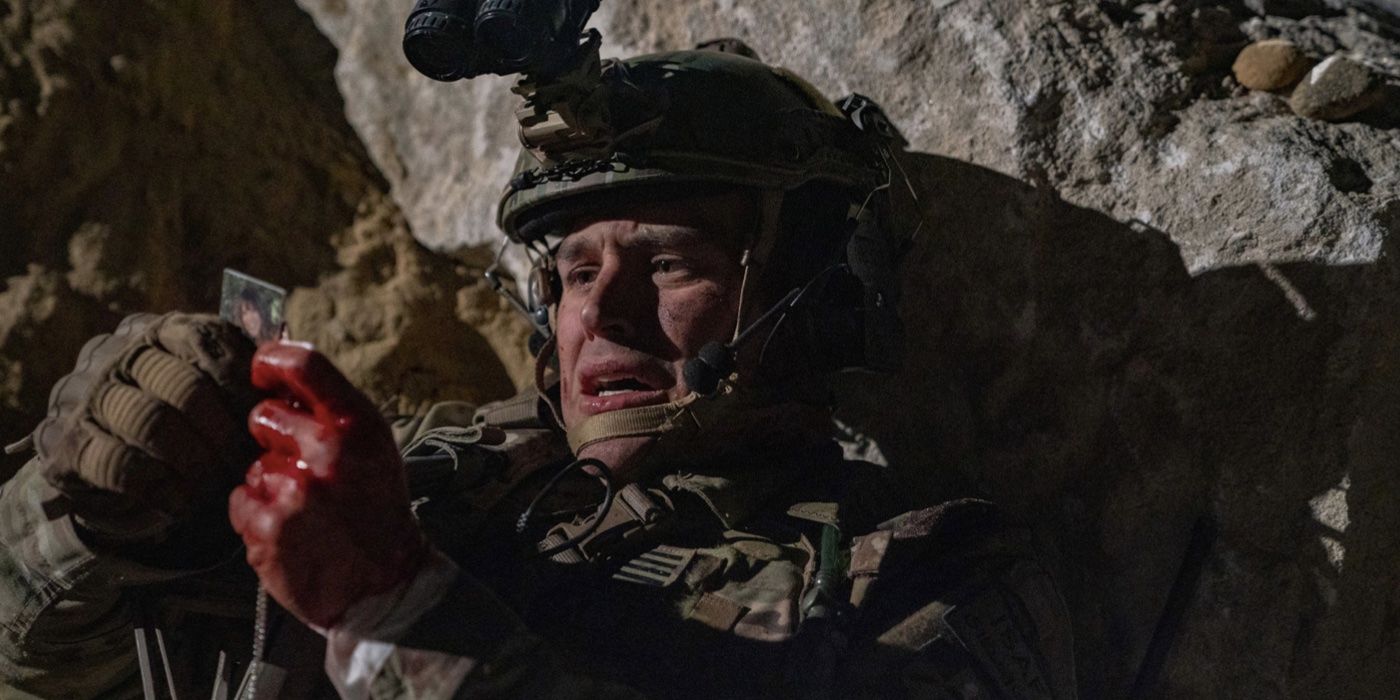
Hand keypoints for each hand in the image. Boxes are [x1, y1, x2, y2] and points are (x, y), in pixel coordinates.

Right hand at [35, 313, 257, 543]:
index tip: (272, 424)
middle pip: (186, 386)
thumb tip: (297, 389)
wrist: (113, 466)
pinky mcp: (65, 442)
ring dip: (197, 462)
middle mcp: (120, 352)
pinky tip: (186, 504)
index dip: (246, 387)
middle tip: (249, 466)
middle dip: (226, 433)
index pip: (212, 342)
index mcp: (165, 330)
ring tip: (222, 486)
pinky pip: (121, 463)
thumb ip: (251, 381)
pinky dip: (163, 488)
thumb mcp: (217, 392)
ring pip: (152, 422)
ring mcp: (86, 394)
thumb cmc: (186, 423)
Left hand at [229, 342, 427, 627]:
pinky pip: (241, 501)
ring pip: (254, 465)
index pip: (304, 364)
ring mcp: (293, 489)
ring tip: (306, 510)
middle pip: (263, 416)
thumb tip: (284, 380)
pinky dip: (257, 516)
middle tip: (304, 468)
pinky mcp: (266, 526)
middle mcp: (326, 450)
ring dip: (270, 484)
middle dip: (274, 438)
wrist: (385, 583)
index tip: (263, 371)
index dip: (272, 360)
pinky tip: (290, 530)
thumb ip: (335, 414)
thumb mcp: (374, 448)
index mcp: (357, 424)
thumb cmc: (378, 510)